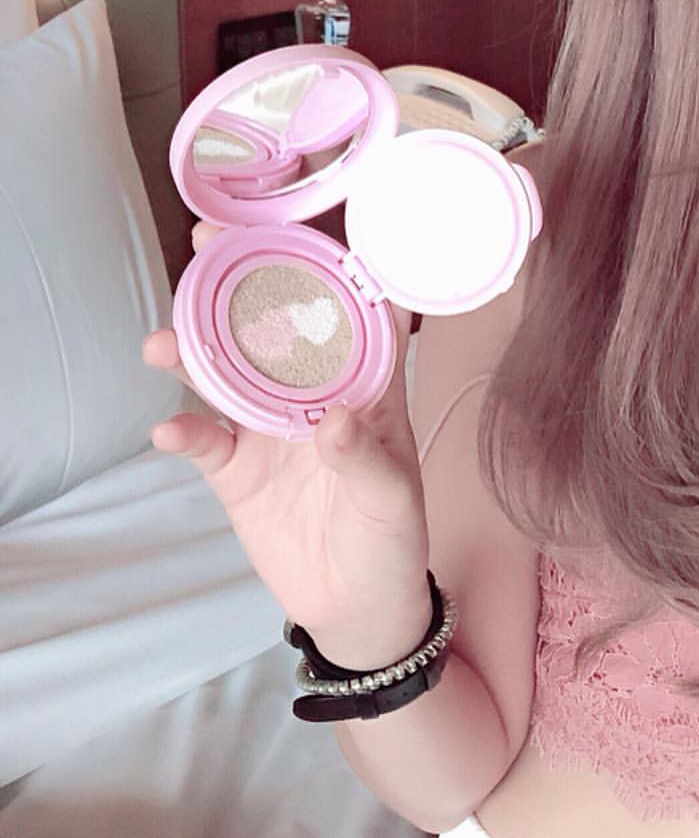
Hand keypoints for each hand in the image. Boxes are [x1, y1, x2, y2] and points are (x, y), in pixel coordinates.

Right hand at [144, 222, 430, 655]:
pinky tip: (170, 430)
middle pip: (271, 324)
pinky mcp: (236, 470)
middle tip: (205, 246)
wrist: (359, 608)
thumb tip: (335, 419)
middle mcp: (312, 393)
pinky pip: (203, 440)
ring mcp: (269, 428)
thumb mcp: (394, 500)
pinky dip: (184, 432)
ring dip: (193, 351)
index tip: (295, 229)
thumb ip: (365, 458)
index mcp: (366, 385)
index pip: (348, 310)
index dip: (323, 264)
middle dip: (239, 281)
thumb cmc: (394, 541)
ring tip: (164, 345)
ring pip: (224, 372)